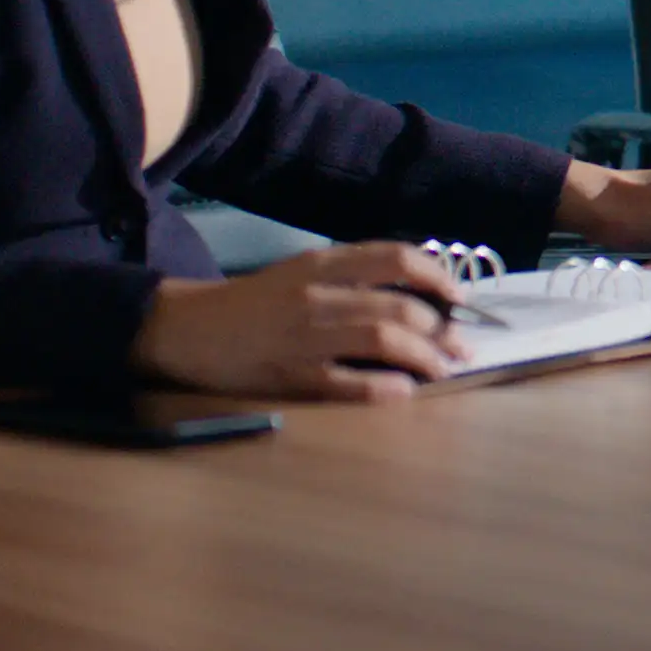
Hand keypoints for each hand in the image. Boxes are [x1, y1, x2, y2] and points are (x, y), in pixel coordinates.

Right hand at [131, 240, 470, 401]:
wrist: (189, 328)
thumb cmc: (258, 302)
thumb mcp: (304, 273)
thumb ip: (354, 277)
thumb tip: (421, 295)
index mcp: (323, 265)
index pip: (396, 259)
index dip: (437, 277)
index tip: (459, 298)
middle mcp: (318, 295)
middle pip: (398, 306)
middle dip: (441, 329)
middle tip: (460, 346)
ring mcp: (304, 336)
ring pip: (382, 340)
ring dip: (424, 356)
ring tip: (441, 369)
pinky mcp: (289, 375)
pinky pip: (347, 382)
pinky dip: (383, 388)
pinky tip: (403, 392)